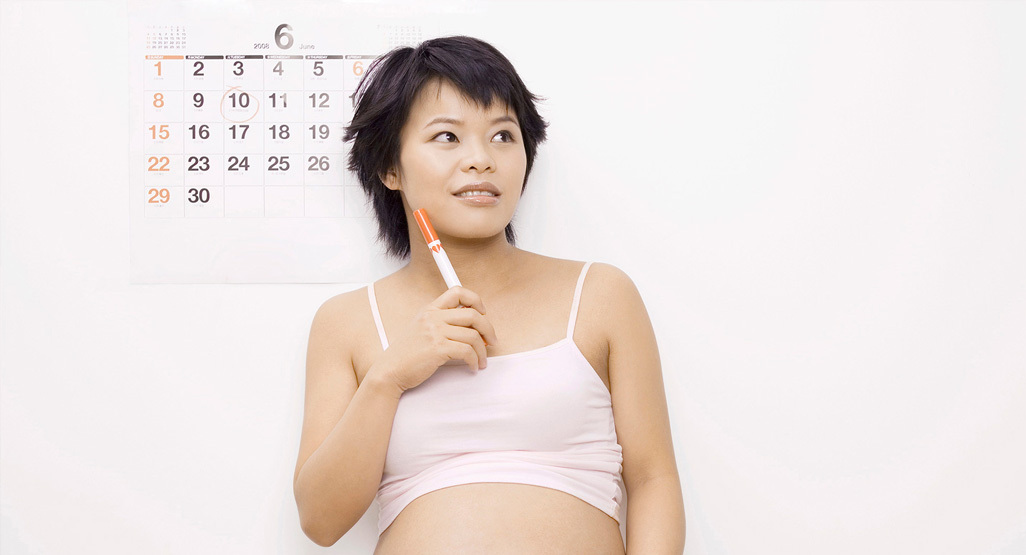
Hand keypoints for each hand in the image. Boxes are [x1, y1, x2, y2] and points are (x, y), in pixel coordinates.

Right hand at [372, 286, 497, 392]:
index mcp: (430, 309)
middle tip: (492, 341)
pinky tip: (473, 366)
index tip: (483, 313)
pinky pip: (467, 351)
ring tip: (482, 360)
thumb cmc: (406, 354)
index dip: (475, 300)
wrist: (390, 370)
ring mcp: (435, 332)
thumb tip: (470, 327)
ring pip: (473, 335)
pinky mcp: (438, 348)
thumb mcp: (421, 329)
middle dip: (488, 329)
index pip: (457, 291)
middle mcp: (433, 317)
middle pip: (473, 315)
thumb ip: (441, 323)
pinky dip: (474, 360)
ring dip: (483, 351)